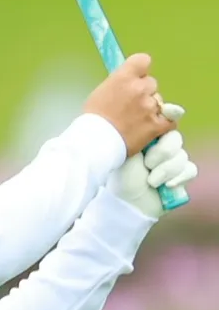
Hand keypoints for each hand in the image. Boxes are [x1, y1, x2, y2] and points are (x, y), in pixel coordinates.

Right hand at [83, 53, 175, 156]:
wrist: (96, 142)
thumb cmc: (93, 118)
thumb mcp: (100, 92)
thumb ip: (117, 84)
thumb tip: (126, 85)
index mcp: (124, 77)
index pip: (143, 60)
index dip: (140, 70)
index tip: (135, 78)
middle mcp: (140, 88)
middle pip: (151, 83)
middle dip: (144, 92)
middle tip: (132, 105)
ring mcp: (151, 107)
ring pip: (159, 101)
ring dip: (152, 108)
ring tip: (138, 121)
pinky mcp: (158, 125)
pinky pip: (170, 120)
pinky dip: (164, 123)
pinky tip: (154, 127)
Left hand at [106, 103, 197, 218]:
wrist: (122, 202)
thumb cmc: (118, 173)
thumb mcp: (127, 147)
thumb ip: (144, 128)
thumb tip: (168, 108)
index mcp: (144, 136)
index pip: (163, 122)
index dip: (164, 125)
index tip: (160, 127)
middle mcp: (159, 146)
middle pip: (175, 138)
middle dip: (162, 153)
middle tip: (147, 163)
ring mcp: (171, 161)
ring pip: (182, 155)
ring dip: (165, 169)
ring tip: (149, 179)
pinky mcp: (180, 176)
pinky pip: (190, 169)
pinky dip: (177, 178)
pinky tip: (163, 185)